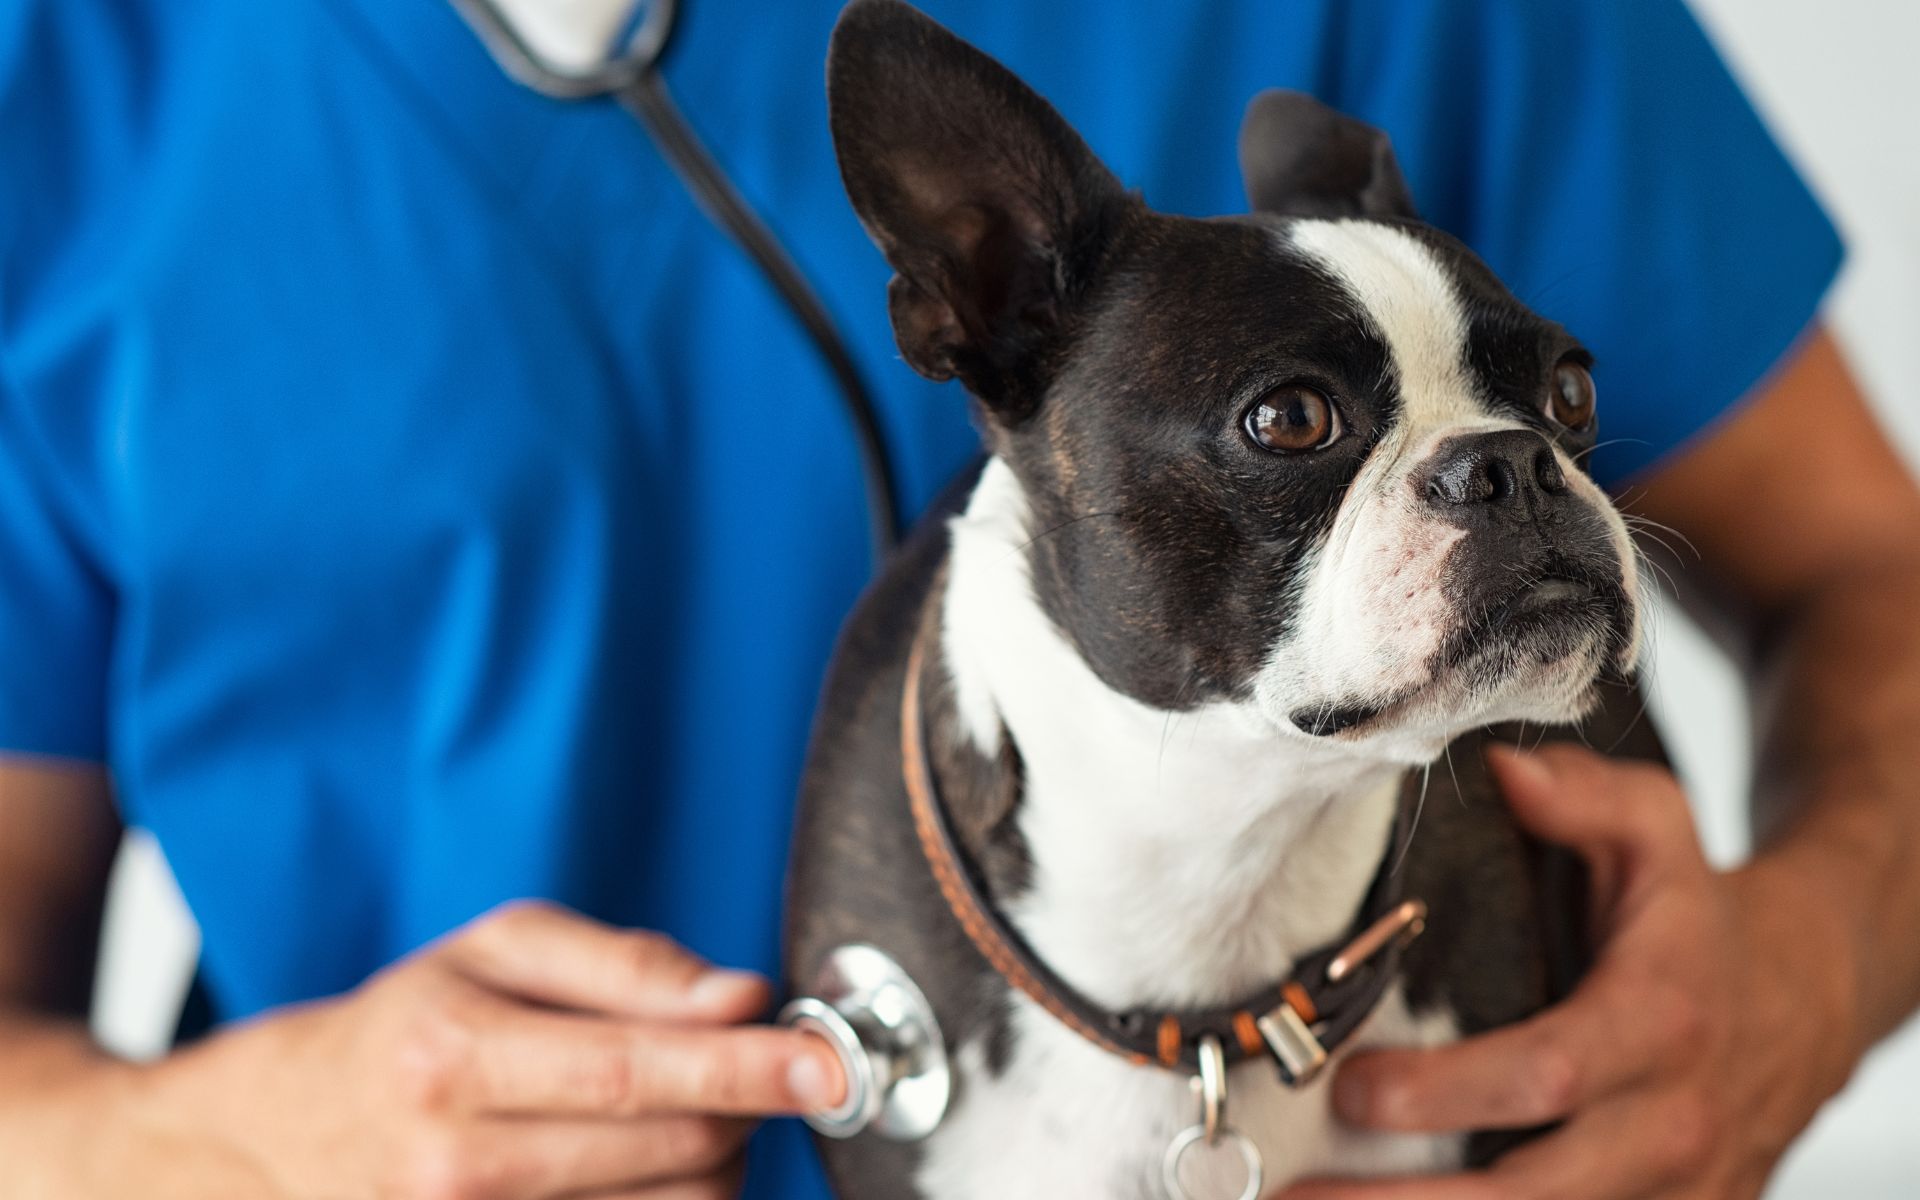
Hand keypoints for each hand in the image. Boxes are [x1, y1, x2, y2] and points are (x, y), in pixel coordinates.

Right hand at [89, 901, 844, 1199]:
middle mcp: (456, 1164)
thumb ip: (625, 966)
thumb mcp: (494, 953)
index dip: (750, 1070)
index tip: (829, 1065)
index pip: (638, 1071)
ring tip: (685, 1113)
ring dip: (718, 1160)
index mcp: (455, 1056)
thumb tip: (739, 996)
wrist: (274, 1140)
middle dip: (746, 1106)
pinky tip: (656, 1165)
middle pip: (670, 1150)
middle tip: (761, 1069)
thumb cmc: (404, 1028)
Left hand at [1281, 744, 1858, 1199]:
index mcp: (1659, 1021)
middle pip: (1538, 1194)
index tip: (1352, 1086)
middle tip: (1298, 1197)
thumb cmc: (1693, 912)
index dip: (1446, 1090)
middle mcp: (1670, 1122)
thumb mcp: (1656, 827)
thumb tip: (1502, 772)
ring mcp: (1676, 1191)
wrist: (1801, 999)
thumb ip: (1581, 795)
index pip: (1548, 1074)